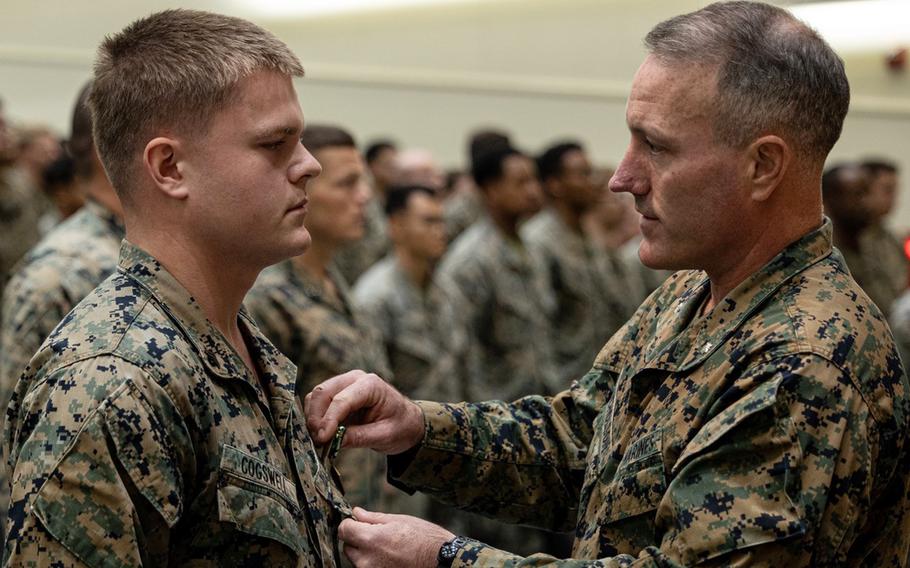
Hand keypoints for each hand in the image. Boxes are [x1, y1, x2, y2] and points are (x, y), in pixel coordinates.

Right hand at [305, 370, 424, 454]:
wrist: (407, 422)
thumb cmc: (401, 426)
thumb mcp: (385, 436)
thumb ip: (359, 437)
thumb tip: (331, 441)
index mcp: (371, 385)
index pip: (342, 399)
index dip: (329, 419)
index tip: (322, 438)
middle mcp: (355, 379)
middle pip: (323, 393)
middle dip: (316, 418)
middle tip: (317, 441)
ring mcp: (344, 384)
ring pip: (317, 396)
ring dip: (313, 418)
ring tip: (319, 440)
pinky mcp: (337, 394)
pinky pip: (318, 403)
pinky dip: (316, 418)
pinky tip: (321, 434)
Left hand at [340, 507, 454, 567]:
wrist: (442, 562)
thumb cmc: (424, 538)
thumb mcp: (399, 520)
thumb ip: (372, 518)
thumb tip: (356, 512)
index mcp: (370, 540)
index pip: (343, 530)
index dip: (350, 524)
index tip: (359, 522)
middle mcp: (366, 561)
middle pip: (348, 547)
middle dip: (358, 540)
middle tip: (379, 535)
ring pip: (358, 561)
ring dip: (367, 553)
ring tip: (389, 549)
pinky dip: (375, 564)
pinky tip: (392, 559)